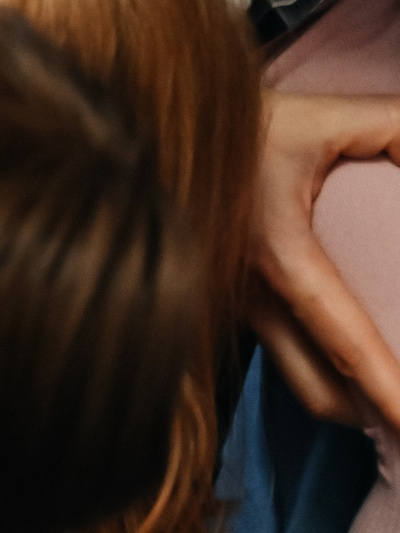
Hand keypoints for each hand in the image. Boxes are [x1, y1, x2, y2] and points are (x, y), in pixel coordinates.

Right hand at [251, 92, 399, 432]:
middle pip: (321, 388)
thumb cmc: (245, 118)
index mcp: (277, 252)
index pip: (344, 340)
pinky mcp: (225, 298)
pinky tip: (353, 363)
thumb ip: (398, 128)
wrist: (158, 118)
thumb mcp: (330, 116)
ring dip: (349, 399)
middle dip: (376, 416)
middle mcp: (249, 290)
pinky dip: (323, 372)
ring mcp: (231, 300)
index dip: (388, 391)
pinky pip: (280, 354)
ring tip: (395, 402)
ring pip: (298, 379)